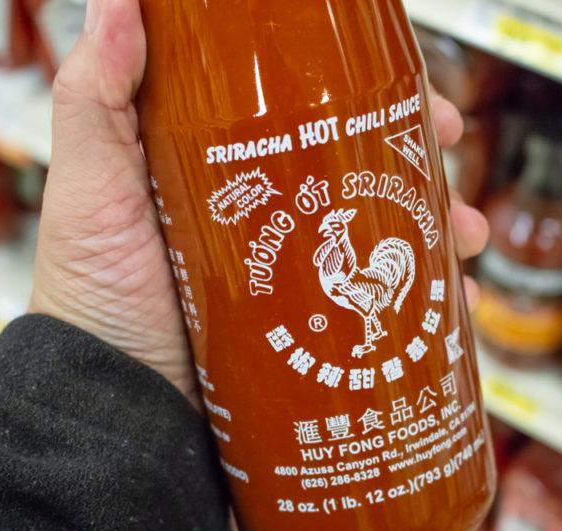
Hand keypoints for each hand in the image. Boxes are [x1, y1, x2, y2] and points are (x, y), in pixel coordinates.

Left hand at [29, 0, 488, 408]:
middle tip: (449, 159)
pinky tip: (454, 304)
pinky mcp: (316, 334)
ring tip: (467, 235)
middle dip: (421, 162)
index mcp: (235, 176)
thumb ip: (97, 95)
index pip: (316, 121)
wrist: (116, 403)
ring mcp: (300, 281)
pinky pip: (388, 314)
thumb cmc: (95, 294)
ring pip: (389, 242)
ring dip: (441, 229)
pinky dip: (430, 306)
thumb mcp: (94, 185)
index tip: (412, 96)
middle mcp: (275, 222)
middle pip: (365, 176)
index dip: (371, 104)